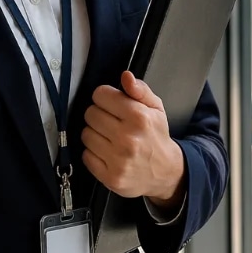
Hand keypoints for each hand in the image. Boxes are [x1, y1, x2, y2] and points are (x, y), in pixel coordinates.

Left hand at [82, 71, 184, 206]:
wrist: (165, 172)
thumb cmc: (156, 136)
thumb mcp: (156, 108)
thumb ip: (140, 90)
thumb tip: (125, 76)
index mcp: (139, 117)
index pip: (101, 95)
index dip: (105, 97)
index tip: (110, 104)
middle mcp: (128, 138)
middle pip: (90, 114)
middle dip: (98, 115)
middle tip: (110, 122)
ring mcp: (118, 159)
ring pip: (86, 134)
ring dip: (95, 134)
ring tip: (109, 138)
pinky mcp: (110, 176)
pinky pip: (86, 156)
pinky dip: (93, 153)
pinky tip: (107, 152)